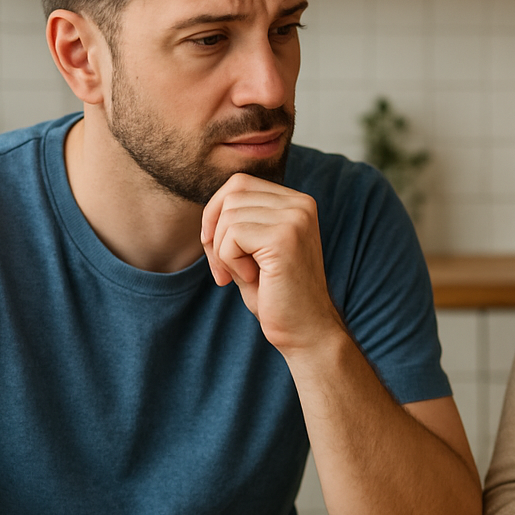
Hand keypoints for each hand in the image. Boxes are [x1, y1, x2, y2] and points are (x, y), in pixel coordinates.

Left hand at [200, 174, 343, 355]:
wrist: (306, 331)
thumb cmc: (277, 295)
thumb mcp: (255, 250)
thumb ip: (239, 223)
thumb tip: (208, 210)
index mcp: (298, 202)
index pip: (239, 184)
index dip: (216, 214)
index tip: (219, 251)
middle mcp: (301, 204)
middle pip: (230, 195)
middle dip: (215, 233)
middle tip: (225, 270)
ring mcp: (295, 218)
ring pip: (228, 216)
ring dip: (223, 251)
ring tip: (243, 276)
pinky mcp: (284, 238)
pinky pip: (231, 237)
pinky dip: (229, 262)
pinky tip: (253, 279)